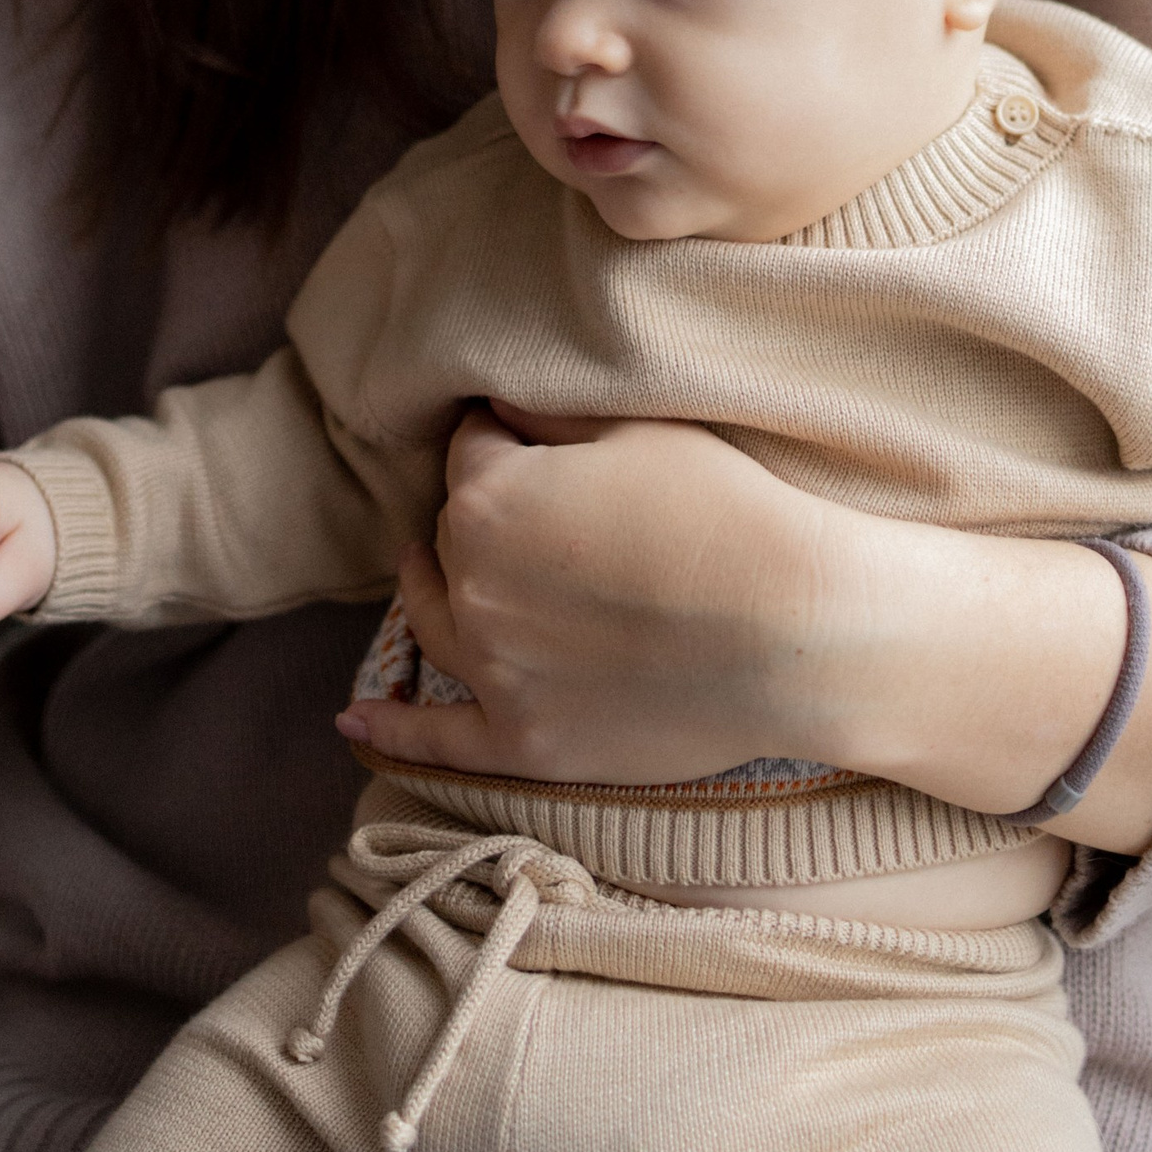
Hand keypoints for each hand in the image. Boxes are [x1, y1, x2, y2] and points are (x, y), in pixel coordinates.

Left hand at [334, 404, 1151, 853]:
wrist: (799, 630)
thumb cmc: (730, 511)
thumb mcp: (640, 430)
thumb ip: (552, 416)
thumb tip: (502, 408)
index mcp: (488, 496)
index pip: (474, 445)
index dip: (511, 436)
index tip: (544, 438)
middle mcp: (471, 584)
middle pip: (451, 532)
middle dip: (483, 510)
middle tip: (545, 508)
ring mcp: (493, 672)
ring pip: (433, 616)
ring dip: (437, 586)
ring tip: (443, 570)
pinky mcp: (526, 743)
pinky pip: (435, 742)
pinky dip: (389, 733)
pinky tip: (352, 725)